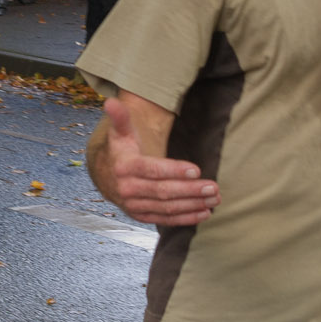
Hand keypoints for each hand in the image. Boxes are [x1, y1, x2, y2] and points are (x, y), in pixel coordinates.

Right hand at [99, 98, 218, 225]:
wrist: (106, 176)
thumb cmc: (121, 150)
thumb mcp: (120, 132)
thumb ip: (120, 117)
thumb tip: (111, 102)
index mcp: (124, 166)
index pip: (152, 170)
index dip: (174, 170)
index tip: (196, 170)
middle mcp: (127, 189)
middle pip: (163, 191)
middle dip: (190, 190)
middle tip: (213, 187)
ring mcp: (134, 205)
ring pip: (166, 207)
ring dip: (192, 205)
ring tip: (214, 199)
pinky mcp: (142, 216)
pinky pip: (165, 219)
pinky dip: (185, 218)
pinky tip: (204, 213)